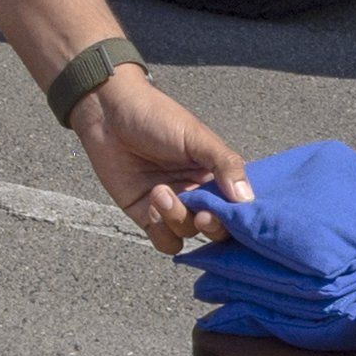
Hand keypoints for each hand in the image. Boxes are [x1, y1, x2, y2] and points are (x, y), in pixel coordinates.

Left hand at [70, 69, 252, 252]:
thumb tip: (247, 199)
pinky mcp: (148, 217)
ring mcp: (173, 207)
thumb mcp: (196, 136)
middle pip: (218, 228)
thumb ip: (224, 164)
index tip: (229, 213)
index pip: (238, 207)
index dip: (237, 217)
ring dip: (177, 219)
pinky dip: (162, 232)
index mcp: (216, 175)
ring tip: (160, 192)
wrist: (108, 113)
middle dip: (210, 225)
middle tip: (200, 215)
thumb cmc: (155, 116)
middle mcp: (198, 194)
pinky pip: (165, 242)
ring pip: (189, 234)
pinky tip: (151, 207)